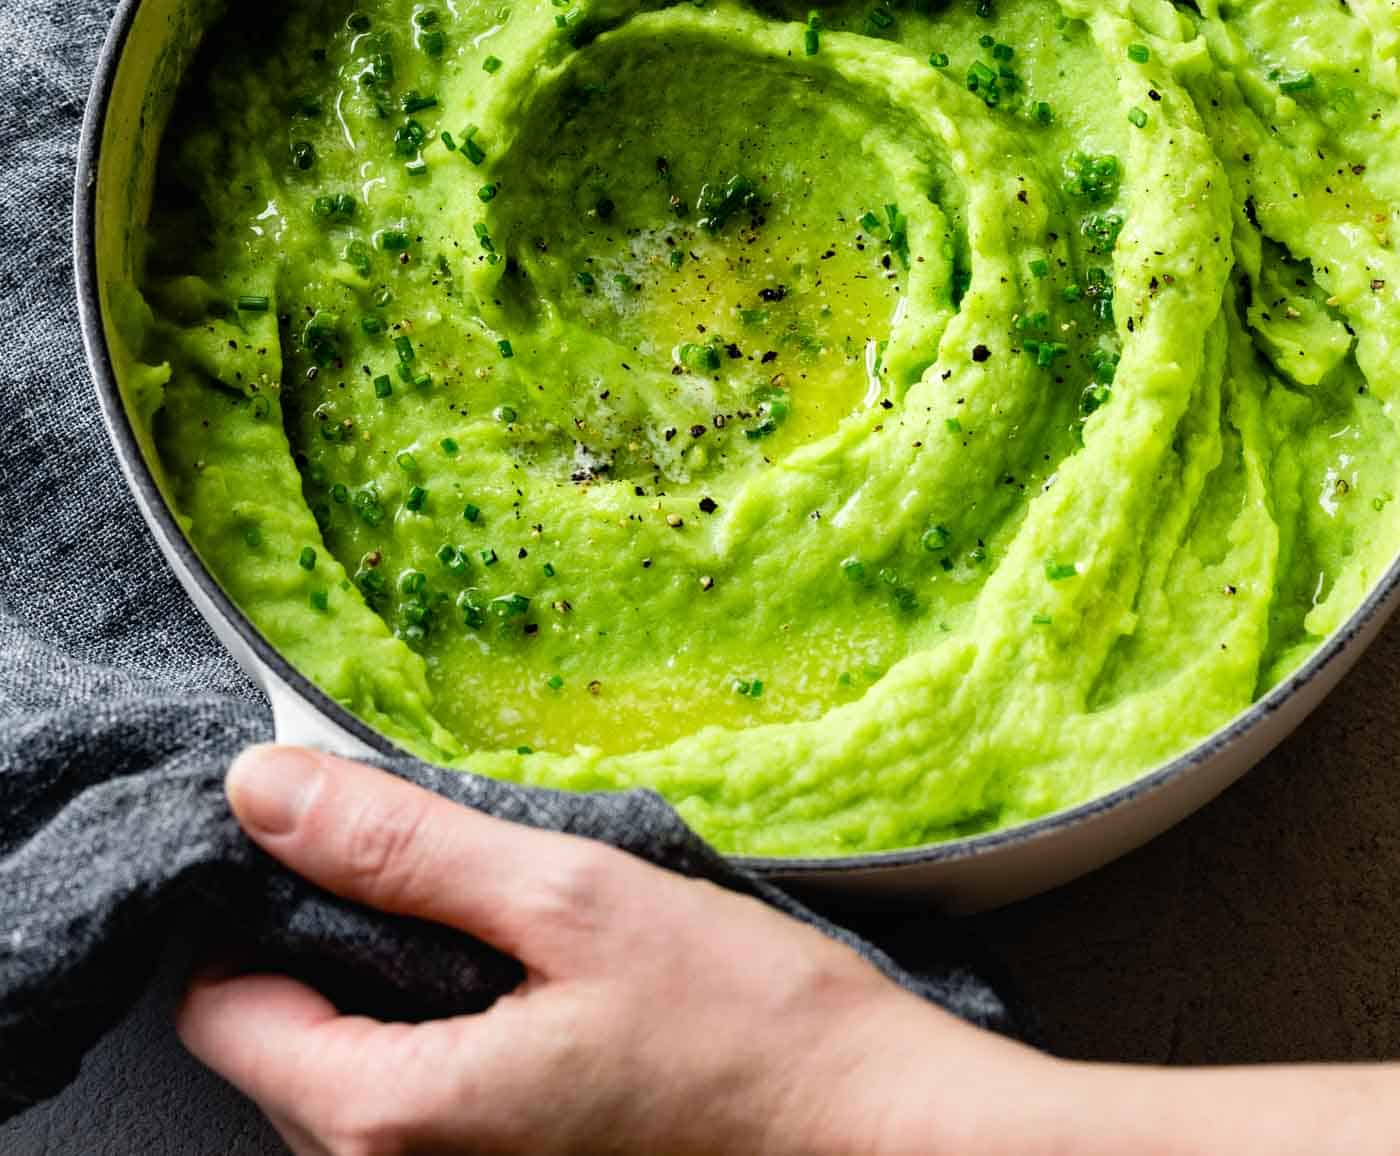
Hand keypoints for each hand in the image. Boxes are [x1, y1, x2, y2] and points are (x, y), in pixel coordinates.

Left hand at [177, 745, 1054, 1155]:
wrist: (870, 1131)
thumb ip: (403, 847)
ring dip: (394, 994)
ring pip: (347, 1081)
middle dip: (333, 947)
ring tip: (507, 937)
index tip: (331, 840)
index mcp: (391, 1124)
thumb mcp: (568, 899)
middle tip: (451, 881)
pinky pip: (419, 1115)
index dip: (255, 907)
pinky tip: (535, 997)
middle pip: (279, 1048)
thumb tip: (265, 788)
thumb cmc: (740, 1025)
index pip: (219, 1013)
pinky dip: (444, 1040)